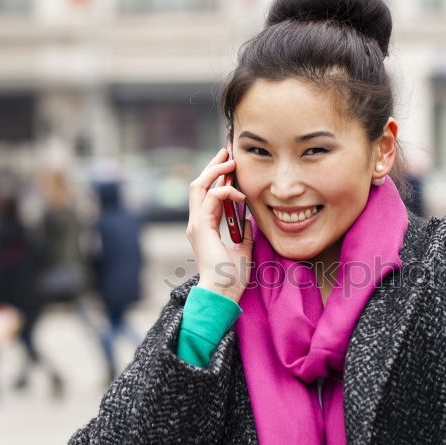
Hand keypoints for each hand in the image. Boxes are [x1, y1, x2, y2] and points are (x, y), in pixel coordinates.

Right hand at [186, 147, 253, 302]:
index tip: (231, 165)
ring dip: (216, 171)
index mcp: (204, 227)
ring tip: (230, 161)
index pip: (207, 194)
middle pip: (199, 185)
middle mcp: (197, 223)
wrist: (224, 292)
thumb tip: (249, 221)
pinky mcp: (201, 228)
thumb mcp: (242, 249)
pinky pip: (211, 199)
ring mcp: (196, 225)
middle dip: (213, 166)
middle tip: (227, 152)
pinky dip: (225, 191)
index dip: (218, 177)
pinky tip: (239, 192)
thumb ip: (243, 234)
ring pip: (199, 187)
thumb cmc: (232, 276)